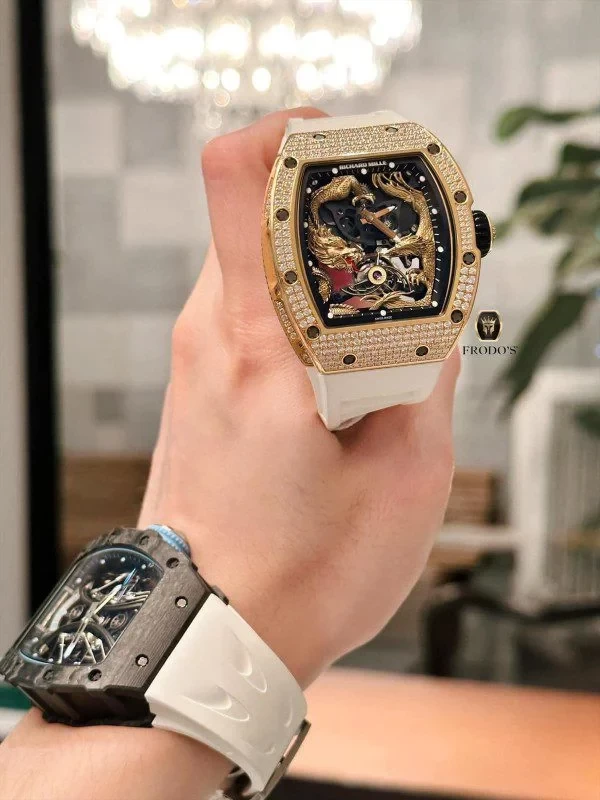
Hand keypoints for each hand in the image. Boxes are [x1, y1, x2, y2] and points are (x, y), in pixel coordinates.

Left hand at [138, 107, 459, 686]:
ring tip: (378, 311)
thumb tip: (431, 321)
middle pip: (256, 208)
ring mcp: (193, 358)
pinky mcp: (195, 383)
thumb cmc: (299, 571)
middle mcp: (207, 333)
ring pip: (255, 259)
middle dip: (332, 206)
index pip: (236, 177)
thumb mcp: (405, 476)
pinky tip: (340, 355)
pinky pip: (245, 307)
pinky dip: (297, 304)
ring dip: (320, 263)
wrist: (208, 630)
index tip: (355, 146)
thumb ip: (426, 377)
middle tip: (397, 241)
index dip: (294, 132)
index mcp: (254, 341)